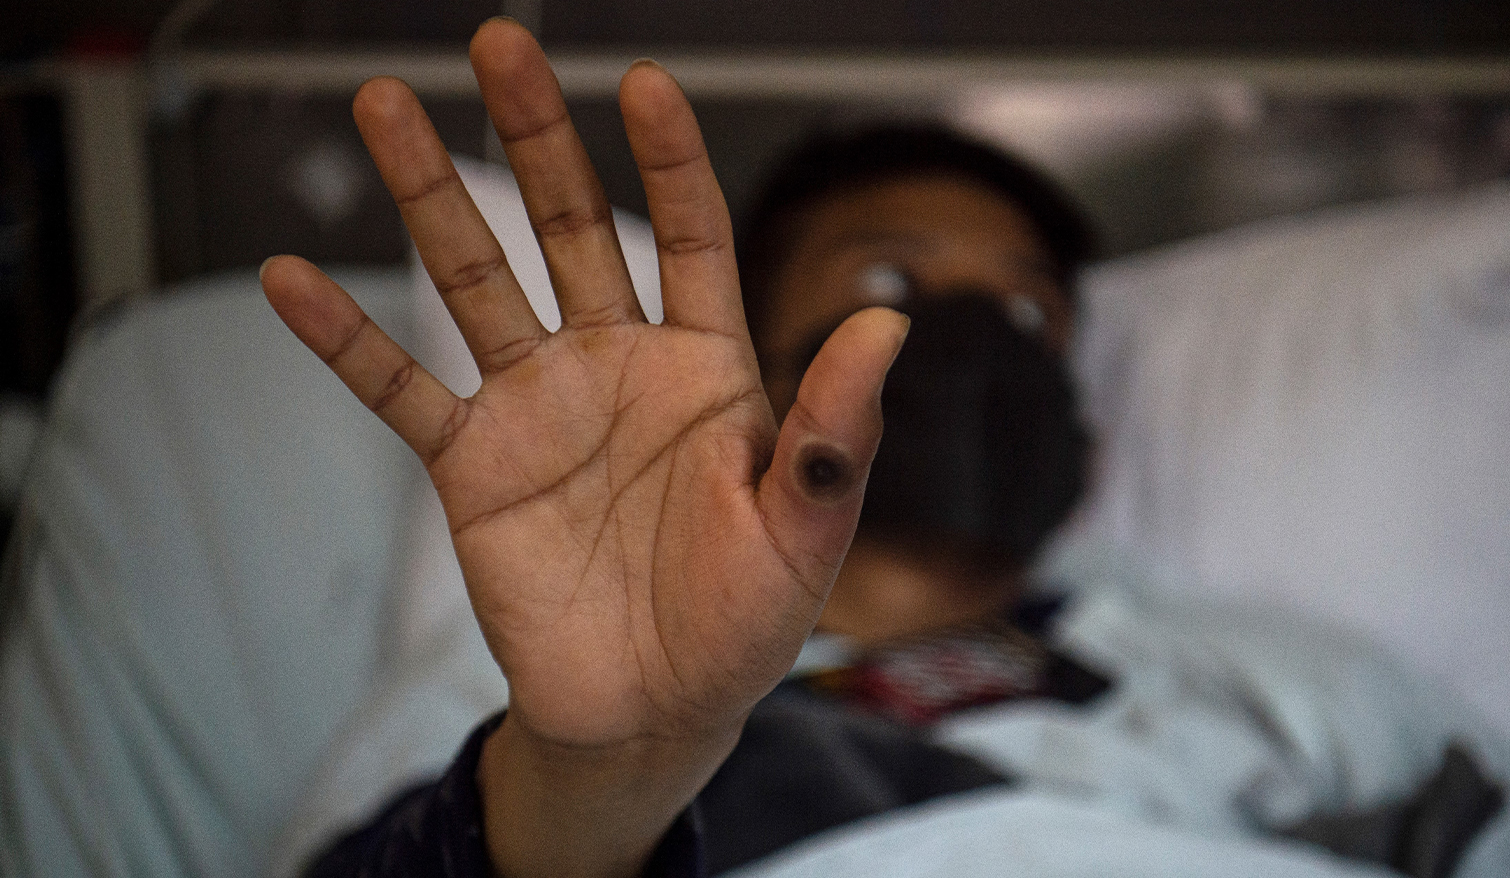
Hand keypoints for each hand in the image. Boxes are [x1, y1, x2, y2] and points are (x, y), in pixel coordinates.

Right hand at [261, 19, 906, 877]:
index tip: (645, 84)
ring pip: (476, 283)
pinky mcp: (473, 467)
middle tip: (498, 45)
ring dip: (430, 198)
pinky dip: (346, 340)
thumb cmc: (745, 624)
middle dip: (535, 137)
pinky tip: (292, 280)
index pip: (689, 237)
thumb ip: (835, 432)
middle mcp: (617, 367)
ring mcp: (538, 410)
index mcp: (707, 370)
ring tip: (385, 107)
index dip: (669, 162)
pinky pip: (400, 390)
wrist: (656, 713)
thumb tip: (889, 325)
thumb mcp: (807, 531)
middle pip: (570, 228)